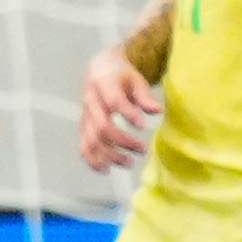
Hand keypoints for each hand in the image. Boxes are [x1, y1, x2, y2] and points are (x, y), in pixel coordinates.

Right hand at [77, 47, 162, 172]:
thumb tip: (157, 111)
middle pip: (102, 127)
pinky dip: (92, 160)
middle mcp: (90, 102)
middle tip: (143, 150)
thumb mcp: (136, 79)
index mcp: (103, 85)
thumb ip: (145, 96)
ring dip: (109, 155)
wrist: (99, 71)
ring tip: (129, 163)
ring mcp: (85, 116)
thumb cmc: (122, 76)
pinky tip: (106, 170)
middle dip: (123, 141)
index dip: (128, 115)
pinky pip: (84, 146)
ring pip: (91, 140)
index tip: (144, 126)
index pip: (114, 102)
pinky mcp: (83, 127)